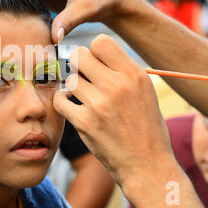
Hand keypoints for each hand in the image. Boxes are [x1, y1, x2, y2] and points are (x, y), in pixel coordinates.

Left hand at [53, 34, 172, 185]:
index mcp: (135, 74)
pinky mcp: (85, 123)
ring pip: (70, 79)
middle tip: (86, 78)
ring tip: (84, 98)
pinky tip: (72, 106)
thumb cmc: (146, 128)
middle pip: (79, 55)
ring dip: (74, 87)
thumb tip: (93, 52)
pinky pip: (60, 100)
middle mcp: (117, 85)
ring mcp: (99, 104)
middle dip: (79, 65)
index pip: (100, 41)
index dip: (94, 51)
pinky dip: (63, 102)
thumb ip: (122, 70)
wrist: (148, 166)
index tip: (97, 64)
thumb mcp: (145, 91)